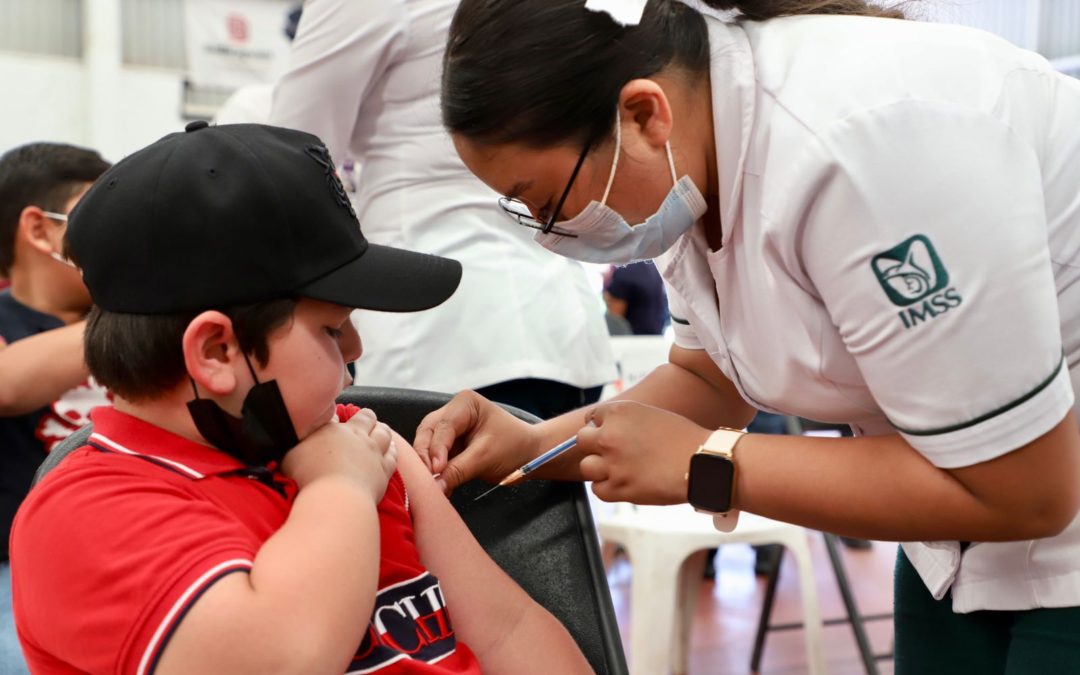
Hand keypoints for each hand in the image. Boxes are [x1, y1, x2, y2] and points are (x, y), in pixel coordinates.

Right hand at [282, 408, 396, 500]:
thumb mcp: (293, 454)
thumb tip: (305, 430)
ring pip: (384, 433)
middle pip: (367, 418)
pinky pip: (392, 456)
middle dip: (367, 416)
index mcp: (336, 431)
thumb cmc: (309, 476)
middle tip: (367, 418)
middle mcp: (358, 437)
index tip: (338, 419)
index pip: (338, 417)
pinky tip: (392, 449)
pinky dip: (393, 450)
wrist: (335, 497)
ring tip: (382, 428)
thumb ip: (300, 441)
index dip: (339, 417)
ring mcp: (374, 453)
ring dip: (383, 429)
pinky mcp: (384, 470)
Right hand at [413, 390, 539, 493]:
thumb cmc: (514, 447)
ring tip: (432, 484)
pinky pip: (435, 458)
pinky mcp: (450, 446)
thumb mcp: (485, 457)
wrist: (530, 456)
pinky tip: (438, 485)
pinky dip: (435, 472)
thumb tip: (435, 485)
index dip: (436, 449)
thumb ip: (458, 470)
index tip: (436, 470)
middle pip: (428, 432)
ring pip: (427, 445)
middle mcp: (453, 412)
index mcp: (465, 404)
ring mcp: (450, 429)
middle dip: (426, 456)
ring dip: (428, 465)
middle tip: (427, 478)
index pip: (442, 427)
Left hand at [577, 400, 710, 504]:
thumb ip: (625, 421)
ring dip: (600, 469)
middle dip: (595, 447)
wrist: (703, 462)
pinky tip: (626, 483)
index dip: (601, 427)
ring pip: (586, 466)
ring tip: (621, 470)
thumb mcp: (650, 414)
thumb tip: (605, 430)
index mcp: (619, 412)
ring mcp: (611, 463)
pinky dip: (608, 488)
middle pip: (582, 441)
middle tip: (614, 453)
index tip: (611, 435)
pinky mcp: (618, 488)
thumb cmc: (683, 437)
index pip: (591, 417)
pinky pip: (597, 490)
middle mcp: (609, 435)